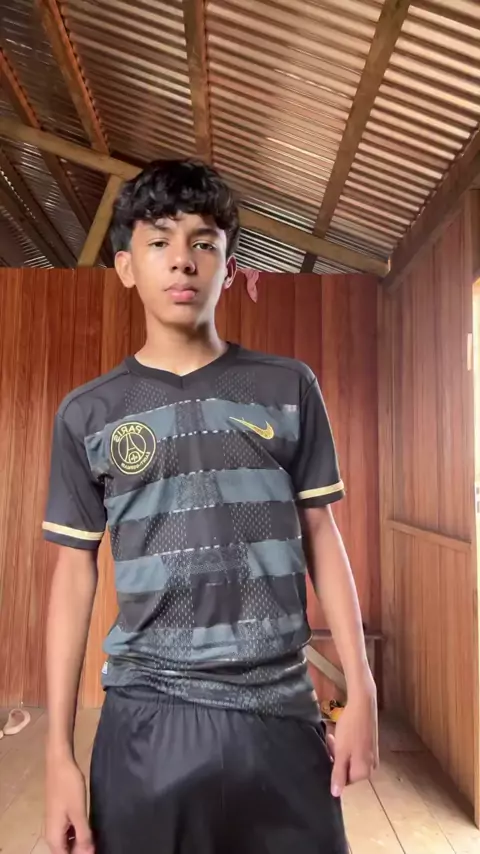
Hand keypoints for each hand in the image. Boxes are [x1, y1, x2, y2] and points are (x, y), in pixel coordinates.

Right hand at [45, 755, 93, 852]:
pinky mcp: (60, 815)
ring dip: (80, 843)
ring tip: (96, 839)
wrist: (59, 763)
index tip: (95, 850)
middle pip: (66, 852)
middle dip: (81, 851)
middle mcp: (51, 834)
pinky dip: (78, 834)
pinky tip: (90, 829)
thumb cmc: (68, 787)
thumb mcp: (78, 813)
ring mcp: (55, 824)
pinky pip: (68, 832)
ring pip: (68, 842)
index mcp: (54, 837)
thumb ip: (83, 836)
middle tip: (98, 844)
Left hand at [326, 677, 378, 797]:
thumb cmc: (350, 728)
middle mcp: (371, 767)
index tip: (327, 754)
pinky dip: (346, 745)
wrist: (363, 704)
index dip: (333, 768)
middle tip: (330, 742)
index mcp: (364, 772)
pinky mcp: (371, 744)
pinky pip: (355, 751)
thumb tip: (336, 794)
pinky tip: (341, 733)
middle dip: (336, 759)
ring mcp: (372, 755)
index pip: (344, 781)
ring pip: (350, 759)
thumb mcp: (341, 752)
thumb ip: (338, 774)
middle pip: (348, 770)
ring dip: (340, 751)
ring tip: (333, 736)